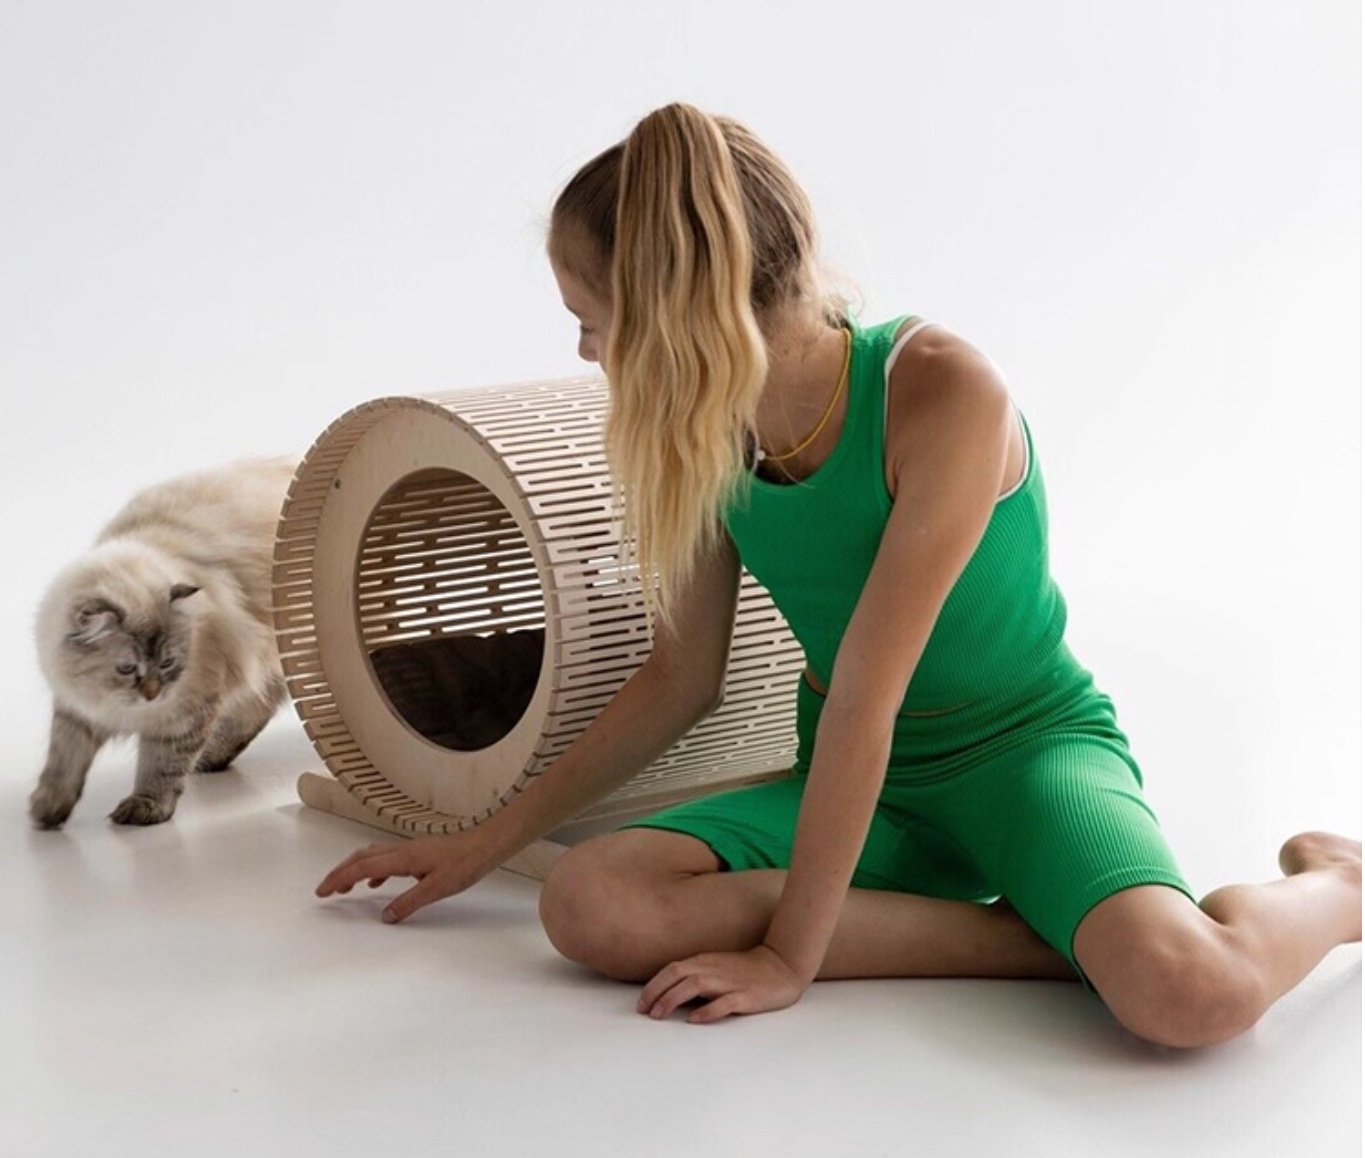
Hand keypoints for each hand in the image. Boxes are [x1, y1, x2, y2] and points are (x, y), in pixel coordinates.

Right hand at [314, 833, 491, 923]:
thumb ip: (409, 903)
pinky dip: (373, 870)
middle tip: (325, 889)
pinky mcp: (418, 854)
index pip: (362, 868)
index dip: (340, 878)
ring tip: (345, 887)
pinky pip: (386, 859)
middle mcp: (401, 851)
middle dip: (340, 873)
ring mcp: (409, 851)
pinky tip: (376, 883)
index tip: (323, 891)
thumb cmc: (464, 863)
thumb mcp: (436, 888)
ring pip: (372, 857)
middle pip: (361, 858)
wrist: (484, 845)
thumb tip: (386, 918)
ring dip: (354, 870)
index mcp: (402, 858)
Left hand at [636, 944, 811, 1024]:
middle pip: (677, 975)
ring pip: (694, 986)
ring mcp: (729, 982)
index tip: (640, 1004)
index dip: (653, 986)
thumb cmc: (746, 970)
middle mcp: (713, 969)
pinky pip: (723, 1002)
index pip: (672, 969)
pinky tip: (694, 1020)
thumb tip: (671, 996)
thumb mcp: (716, 968)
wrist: (781, 965)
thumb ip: (696, 978)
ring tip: (659, 1015)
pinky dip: (706, 1010)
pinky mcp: (745, 996)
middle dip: (656, 993)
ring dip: (672, 1000)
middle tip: (643, 1012)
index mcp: (705, 962)